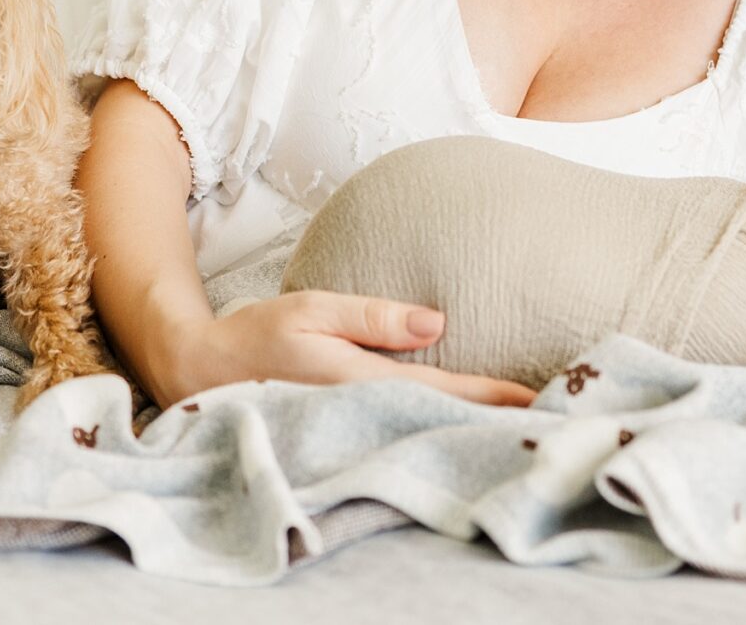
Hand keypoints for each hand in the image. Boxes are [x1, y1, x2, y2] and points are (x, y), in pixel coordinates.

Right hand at [156, 290, 535, 409]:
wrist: (198, 373)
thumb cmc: (256, 334)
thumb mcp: (312, 308)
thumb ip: (373, 316)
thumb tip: (439, 322)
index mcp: (353, 380)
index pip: (436, 390)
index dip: (486, 395)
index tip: (532, 398)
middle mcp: (356, 413)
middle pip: (436, 421)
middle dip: (488, 421)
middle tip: (548, 418)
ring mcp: (348, 431)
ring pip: (419, 431)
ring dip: (465, 428)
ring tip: (514, 426)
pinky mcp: (341, 436)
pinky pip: (396, 433)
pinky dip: (432, 432)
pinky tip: (456, 430)